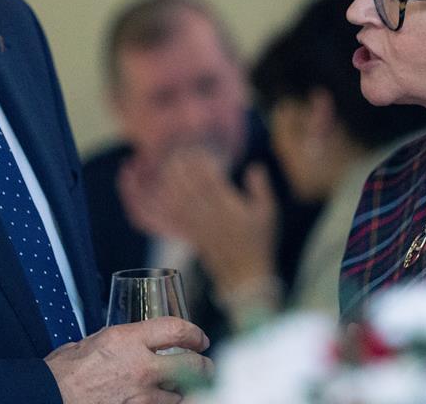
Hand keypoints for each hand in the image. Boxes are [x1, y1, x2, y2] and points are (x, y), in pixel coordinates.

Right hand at [46, 317, 211, 403]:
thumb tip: (128, 341)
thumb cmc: (64, 372)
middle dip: (204, 366)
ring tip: (185, 387)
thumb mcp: (92, 341)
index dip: (195, 332)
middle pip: (191, 365)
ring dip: (185, 390)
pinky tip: (165, 400)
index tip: (200, 338)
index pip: (177, 329)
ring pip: (182, 394)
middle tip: (206, 365)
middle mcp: (141, 366)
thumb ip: (118, 340)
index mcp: (128, 340)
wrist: (50, 398)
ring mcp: (141, 396)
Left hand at [118, 148, 278, 295]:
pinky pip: (174, 219)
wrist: (245, 274)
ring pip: (179, 200)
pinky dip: (163, 206)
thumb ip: (261, 188)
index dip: (201, 163)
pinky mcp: (191, 236)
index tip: (196, 151)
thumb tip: (254, 166)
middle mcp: (210, 214)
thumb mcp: (268, 213)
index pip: (210, 180)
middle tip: (175, 153)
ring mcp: (198, 226)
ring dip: (170, 183)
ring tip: (165, 167)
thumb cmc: (259, 241)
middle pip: (190, 187)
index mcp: (228, 207)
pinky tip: (156, 194)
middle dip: (181, 169)